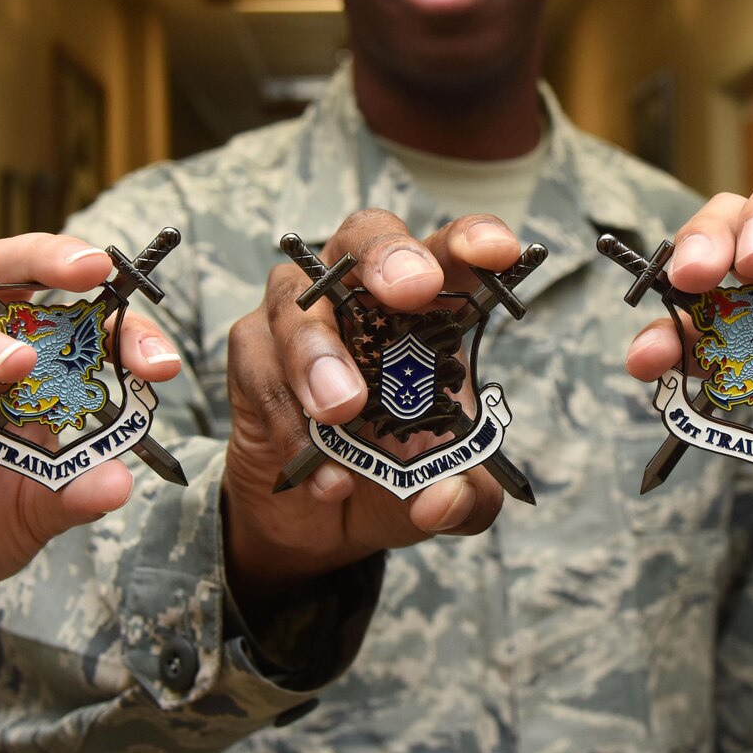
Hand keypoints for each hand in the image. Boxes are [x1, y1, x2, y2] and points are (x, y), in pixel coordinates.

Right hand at [0, 233, 182, 620]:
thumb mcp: (35, 512)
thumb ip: (73, 495)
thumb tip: (120, 482)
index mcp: (17, 354)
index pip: (72, 317)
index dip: (119, 329)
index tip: (160, 365)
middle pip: (0, 276)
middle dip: (48, 261)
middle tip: (92, 271)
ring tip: (19, 366)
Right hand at [221, 211, 515, 602]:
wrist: (319, 518)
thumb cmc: (394, 472)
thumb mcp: (446, 488)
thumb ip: (465, 497)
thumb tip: (445, 500)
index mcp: (426, 307)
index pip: (450, 252)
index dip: (472, 239)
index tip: (499, 252)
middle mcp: (360, 293)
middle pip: (365, 234)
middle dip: (388, 254)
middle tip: (412, 289)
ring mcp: (299, 316)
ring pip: (298, 299)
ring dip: (320, 352)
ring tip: (342, 410)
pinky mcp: (253, 354)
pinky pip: (262, 369)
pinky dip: (290, 421)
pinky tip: (322, 471)